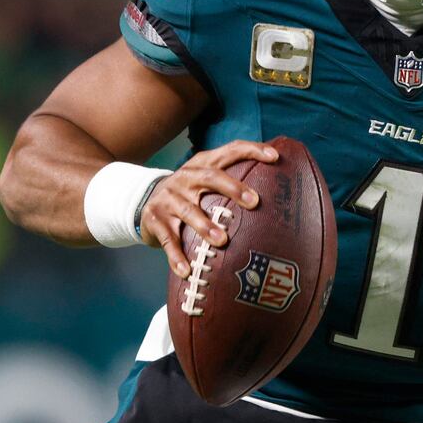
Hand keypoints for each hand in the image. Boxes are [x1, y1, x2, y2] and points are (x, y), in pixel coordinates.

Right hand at [138, 141, 278, 275]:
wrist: (143, 202)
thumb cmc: (189, 194)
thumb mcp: (206, 181)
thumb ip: (233, 181)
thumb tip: (278, 189)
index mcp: (203, 165)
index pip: (231, 151)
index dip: (252, 151)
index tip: (275, 158)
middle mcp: (186, 177)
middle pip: (210, 177)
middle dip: (233, 188)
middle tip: (254, 201)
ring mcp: (169, 198)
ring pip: (188, 211)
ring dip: (205, 226)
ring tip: (222, 241)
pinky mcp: (155, 219)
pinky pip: (167, 240)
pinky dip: (176, 256)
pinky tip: (187, 270)